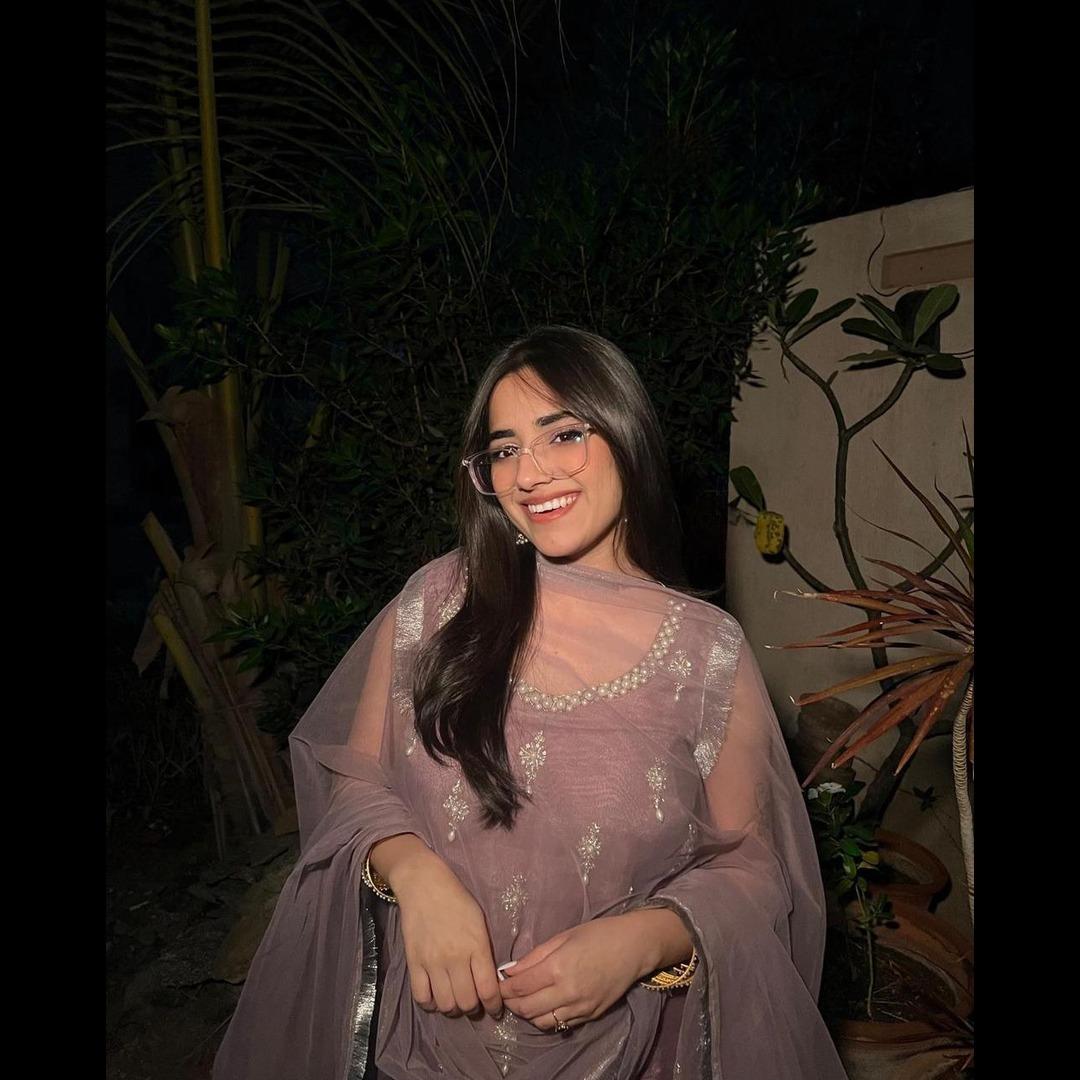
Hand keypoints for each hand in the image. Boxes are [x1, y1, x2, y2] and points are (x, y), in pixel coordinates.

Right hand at [374, 841, 502, 1020]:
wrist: (424, 884)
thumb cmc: (457, 900)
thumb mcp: (479, 922)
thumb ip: (484, 952)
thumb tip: (489, 980)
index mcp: (477, 945)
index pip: (489, 989)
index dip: (494, 1006)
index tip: (495, 1010)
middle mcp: (455, 958)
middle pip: (467, 1002)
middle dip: (474, 1008)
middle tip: (474, 1002)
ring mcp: (433, 962)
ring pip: (446, 1004)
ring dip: (453, 1008)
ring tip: (456, 1000)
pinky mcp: (414, 963)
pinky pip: (422, 997)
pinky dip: (431, 1004)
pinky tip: (436, 997)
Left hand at [498, 915, 649, 1031]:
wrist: (634, 946)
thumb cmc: (598, 934)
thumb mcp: (563, 937)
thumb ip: (535, 956)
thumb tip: (510, 970)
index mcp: (558, 967)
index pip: (521, 987)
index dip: (505, 988)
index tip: (498, 984)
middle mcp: (568, 992)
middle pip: (527, 1008)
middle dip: (512, 1003)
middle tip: (507, 994)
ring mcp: (580, 1007)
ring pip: (542, 1022)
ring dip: (528, 1014)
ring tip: (524, 1001)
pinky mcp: (591, 1015)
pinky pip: (561, 1024)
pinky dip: (547, 1018)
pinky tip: (544, 1006)